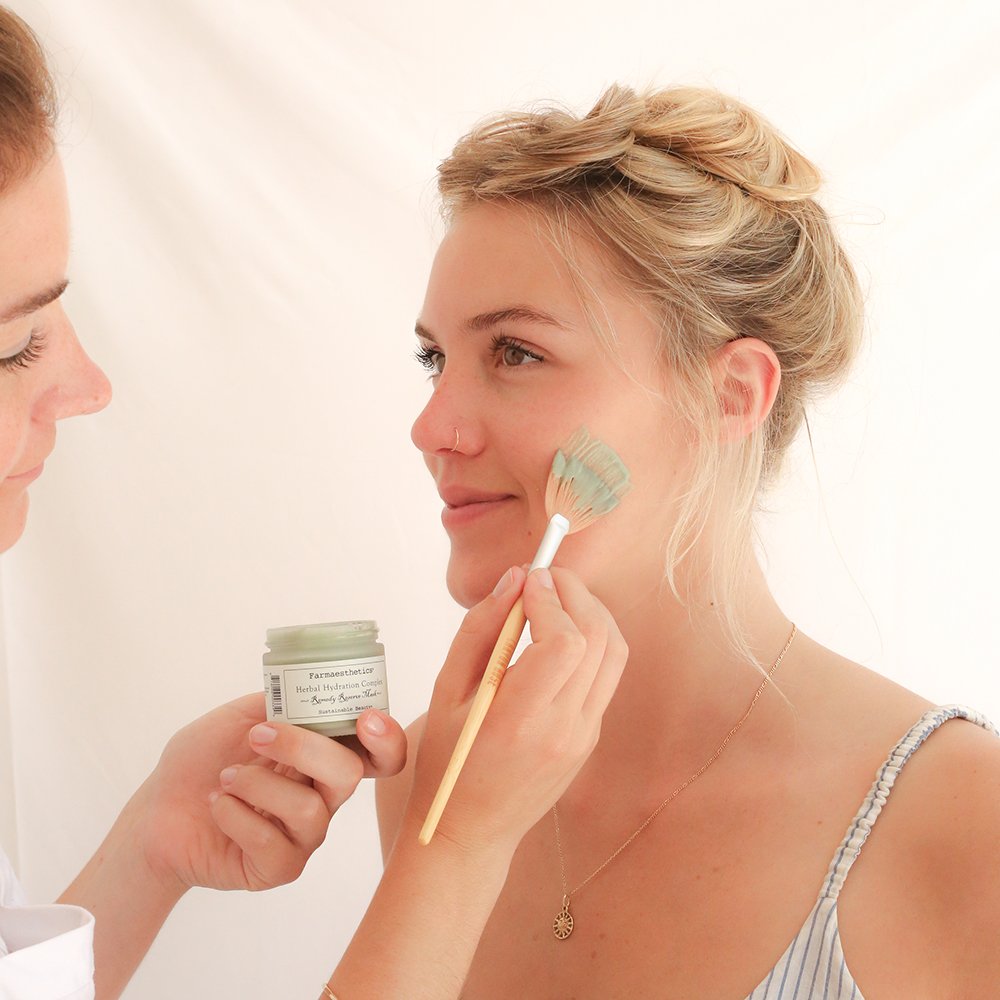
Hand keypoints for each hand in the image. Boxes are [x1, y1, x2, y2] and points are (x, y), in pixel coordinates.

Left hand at [134, 693, 406, 892]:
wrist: (157, 812)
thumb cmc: (202, 762)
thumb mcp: (240, 716)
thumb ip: (281, 703)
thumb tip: (309, 689)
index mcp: (322, 758)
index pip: (380, 755)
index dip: (387, 739)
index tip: (365, 718)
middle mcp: (323, 796)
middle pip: (349, 774)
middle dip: (302, 748)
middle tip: (258, 736)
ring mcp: (304, 836)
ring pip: (308, 808)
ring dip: (257, 784)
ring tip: (226, 777)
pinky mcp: (278, 868)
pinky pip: (271, 842)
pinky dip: (236, 814)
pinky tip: (219, 804)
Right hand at [409, 565, 626, 854]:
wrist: (470, 832)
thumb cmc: (447, 762)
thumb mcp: (445, 692)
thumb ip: (479, 630)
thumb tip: (514, 579)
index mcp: (521, 719)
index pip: (564, 642)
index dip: (551, 599)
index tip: (528, 578)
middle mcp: (563, 729)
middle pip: (598, 638)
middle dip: (575, 593)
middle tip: (545, 575)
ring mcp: (584, 736)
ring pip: (613, 653)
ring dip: (591, 611)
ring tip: (557, 595)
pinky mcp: (591, 738)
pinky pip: (606, 675)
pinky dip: (592, 640)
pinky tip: (562, 631)